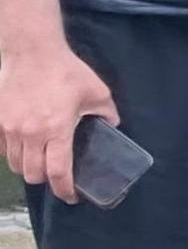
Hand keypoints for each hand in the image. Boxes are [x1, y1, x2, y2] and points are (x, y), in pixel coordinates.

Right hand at [0, 41, 116, 202]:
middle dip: (45, 180)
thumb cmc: (66, 71)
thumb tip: (114, 126)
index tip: (72, 197)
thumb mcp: (97, 93)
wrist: (32, 51)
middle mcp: (30, 134)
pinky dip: (12, 154)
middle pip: (32, 174)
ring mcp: (9, 128)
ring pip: (15, 164)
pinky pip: (2, 149)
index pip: (58, 173)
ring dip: (28, 167)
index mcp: (56, 130)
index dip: (65, 190)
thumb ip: (108, 114)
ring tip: (40, 161)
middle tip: (55, 175)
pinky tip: (23, 147)